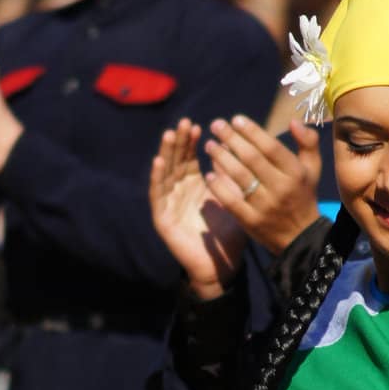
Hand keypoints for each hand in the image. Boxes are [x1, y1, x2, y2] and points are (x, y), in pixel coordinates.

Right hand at [149, 118, 246, 297]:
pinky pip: (158, 196)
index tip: (197, 126)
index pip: (190, 158)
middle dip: (179, 142)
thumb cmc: (228, 236)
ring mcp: (169, 204)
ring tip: (169, 135)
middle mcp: (180, 192)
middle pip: (176, 162)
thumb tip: (227, 149)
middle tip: (183, 122)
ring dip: (166, 154)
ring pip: (165, 174)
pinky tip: (158, 162)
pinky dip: (156, 178)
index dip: (191, 142)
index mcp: (196, 187)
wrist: (221, 267)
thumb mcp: (232, 201)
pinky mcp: (162, 219)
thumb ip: (227, 178)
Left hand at [204, 115, 323, 255]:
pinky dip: (219, 187)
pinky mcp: (252, 221)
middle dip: (231, 138)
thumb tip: (294, 121)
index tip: (236, 119)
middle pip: (252, 158)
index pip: (271, 147)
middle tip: (216, 125)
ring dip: (221, 158)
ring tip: (209, 145)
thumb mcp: (313, 168)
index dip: (252, 131)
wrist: (300, 237)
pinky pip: (231, 200)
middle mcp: (281, 188)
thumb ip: (308, 142)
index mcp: (295, 172)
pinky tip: (209, 174)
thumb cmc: (303, 195)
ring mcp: (266, 206)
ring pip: (239, 176)